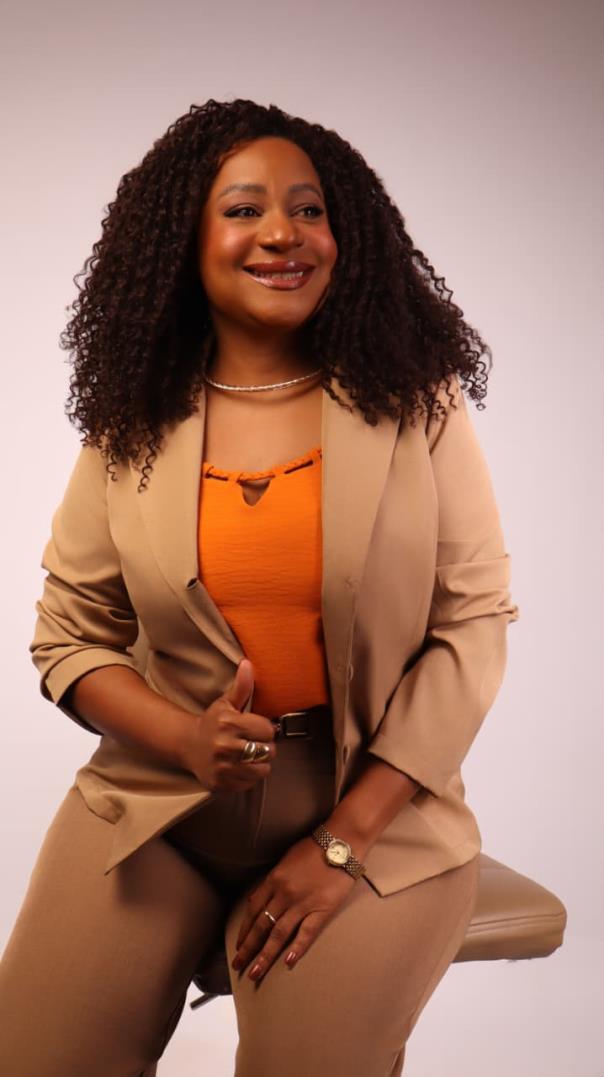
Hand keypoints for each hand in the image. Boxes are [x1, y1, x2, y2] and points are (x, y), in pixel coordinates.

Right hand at [180, 658, 276, 791]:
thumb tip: (247, 663)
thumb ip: (242, 686)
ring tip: (248, 756)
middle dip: (264, 747)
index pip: (268, 730)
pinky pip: (250, 783)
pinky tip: (239, 767)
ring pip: (262, 769)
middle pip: (268, 751)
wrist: (188, 746)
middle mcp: (225, 747)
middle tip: (252, 743)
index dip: (265, 729)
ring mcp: (223, 768)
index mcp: (229, 724)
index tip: (256, 728)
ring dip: (259, 763)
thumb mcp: (226, 703)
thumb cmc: (212, 723)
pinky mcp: (222, 784)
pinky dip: (248, 776)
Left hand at [231, 833, 359, 981]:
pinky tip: (288, 963)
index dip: (244, 930)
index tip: (238, 946)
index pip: (253, 909)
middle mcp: (284, 893)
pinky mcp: (322, 909)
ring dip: (265, 955)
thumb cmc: (313, 848)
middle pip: (262, 925)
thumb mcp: (286, 860)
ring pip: (279, 934)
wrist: (340, 843)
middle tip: (239, 966)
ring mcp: (302, 902)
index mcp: (274, 879)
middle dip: (249, 948)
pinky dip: (297, 948)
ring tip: (255, 973)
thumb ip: (274, 881)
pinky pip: (306, 932)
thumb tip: (263, 899)